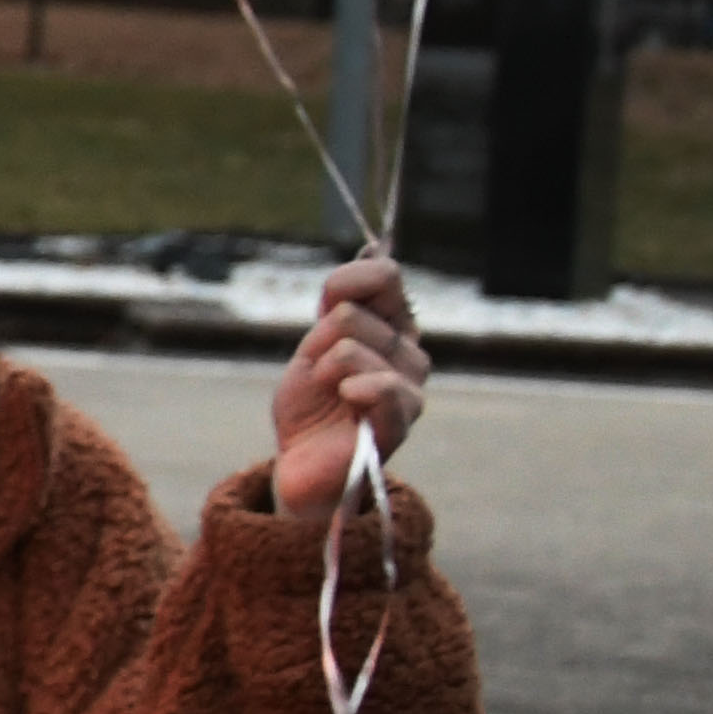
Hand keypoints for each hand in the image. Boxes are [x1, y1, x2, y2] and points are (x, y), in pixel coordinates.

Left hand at [269, 252, 431, 515]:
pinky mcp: (400, 422)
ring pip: (349, 347)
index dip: (344, 283)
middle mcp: (410, 354)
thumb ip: (342, 303)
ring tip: (331, 397)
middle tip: (323, 375)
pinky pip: (381, 386)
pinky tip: (346, 400)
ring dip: (322, 371)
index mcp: (394, 329)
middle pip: (352, 313)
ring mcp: (410, 388)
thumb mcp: (316, 343)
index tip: (325, 310)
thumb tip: (375, 250)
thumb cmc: (312, 404)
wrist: (303, 463)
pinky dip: (352, 388)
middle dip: (318, 342)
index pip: (385, 276)